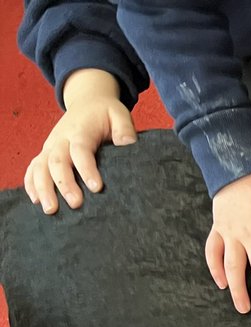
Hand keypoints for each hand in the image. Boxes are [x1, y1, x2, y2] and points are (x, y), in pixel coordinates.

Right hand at [24, 69, 136, 214]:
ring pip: (40, 167)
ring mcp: (50, 146)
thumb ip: (124, 128)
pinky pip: (33, 168)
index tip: (96, 188)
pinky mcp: (45, 153)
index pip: (80, 150)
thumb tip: (127, 144)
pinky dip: (31, 183)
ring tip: (51, 209)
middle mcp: (60, 139)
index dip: (87, 168)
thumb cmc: (105, 113)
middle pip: (57, 161)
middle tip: (75, 204)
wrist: (87, 102)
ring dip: (43, 188)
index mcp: (80, 130)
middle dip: (64, 184)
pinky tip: (36, 200)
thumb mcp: (119, 114)